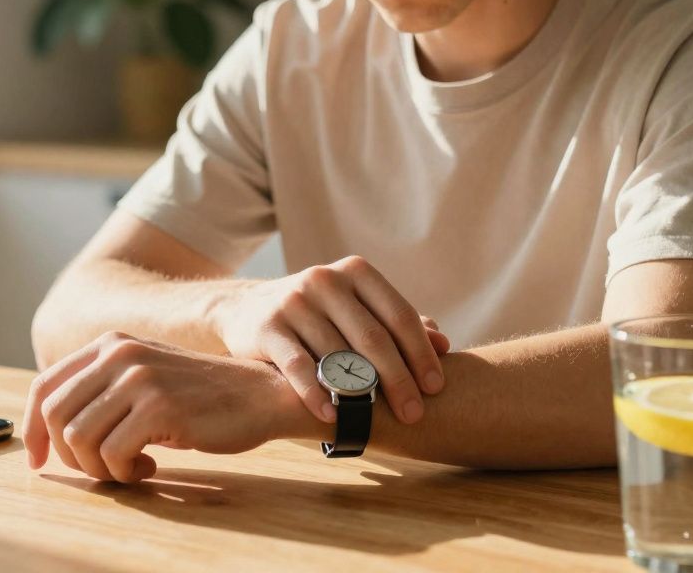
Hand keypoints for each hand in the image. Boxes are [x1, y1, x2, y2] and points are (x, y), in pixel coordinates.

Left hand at [23, 331, 298, 482]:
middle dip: (71, 456)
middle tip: (103, 468)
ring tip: (131, 467)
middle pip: (54, 416)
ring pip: (79, 439)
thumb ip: (102, 390)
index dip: (32, 429)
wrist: (261, 395)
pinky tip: (151, 467)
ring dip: (100, 467)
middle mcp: (118, 354)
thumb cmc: (202, 397)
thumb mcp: (145, 377)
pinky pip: (113, 454)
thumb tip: (50, 431)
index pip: (44, 387)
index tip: (39, 461)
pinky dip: (125, 472)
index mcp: (109, 344)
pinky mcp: (159, 407)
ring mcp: (139, 378)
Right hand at [212, 255, 449, 426]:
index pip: (399, 315)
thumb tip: (444, 344)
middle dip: (398, 379)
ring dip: (360, 391)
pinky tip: (331, 417)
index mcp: (356, 272)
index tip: (436, 388)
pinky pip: (298, 365)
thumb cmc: (320, 316)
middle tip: (414, 413)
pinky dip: (315, 393)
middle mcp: (325, 280)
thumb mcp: (358, 311)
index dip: (421, 353)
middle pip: (373, 337)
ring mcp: (294, 301)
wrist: (248, 310)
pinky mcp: (267, 326)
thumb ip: (398, 325)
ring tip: (378, 419)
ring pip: (337, 353)